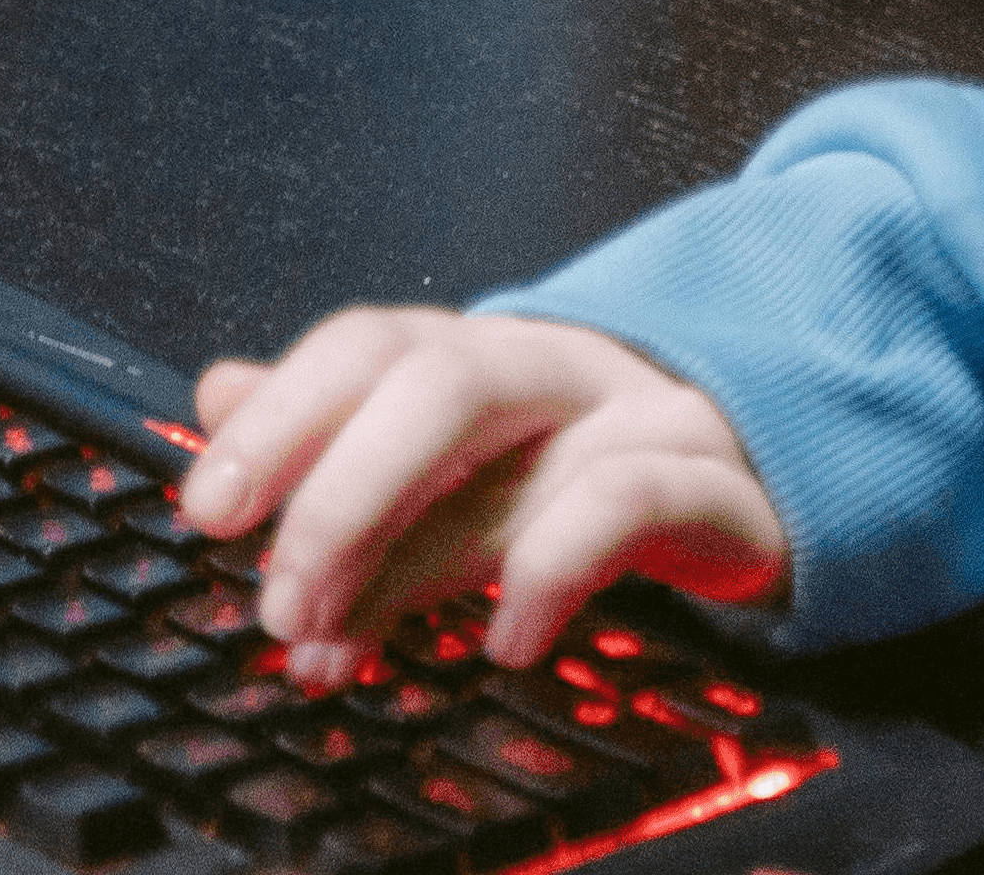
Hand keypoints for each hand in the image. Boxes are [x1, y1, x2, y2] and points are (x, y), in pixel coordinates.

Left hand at [177, 308, 787, 685]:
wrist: (777, 471)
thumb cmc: (591, 470)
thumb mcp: (462, 459)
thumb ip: (339, 432)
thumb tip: (212, 393)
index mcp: (484, 354)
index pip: (367, 343)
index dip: (283, 413)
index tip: (207, 504)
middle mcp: (554, 365)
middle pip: (437, 373)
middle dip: (337, 483)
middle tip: (273, 596)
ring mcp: (641, 412)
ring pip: (520, 441)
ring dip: (414, 547)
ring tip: (341, 639)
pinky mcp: (719, 483)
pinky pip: (634, 495)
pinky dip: (556, 564)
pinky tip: (507, 640)